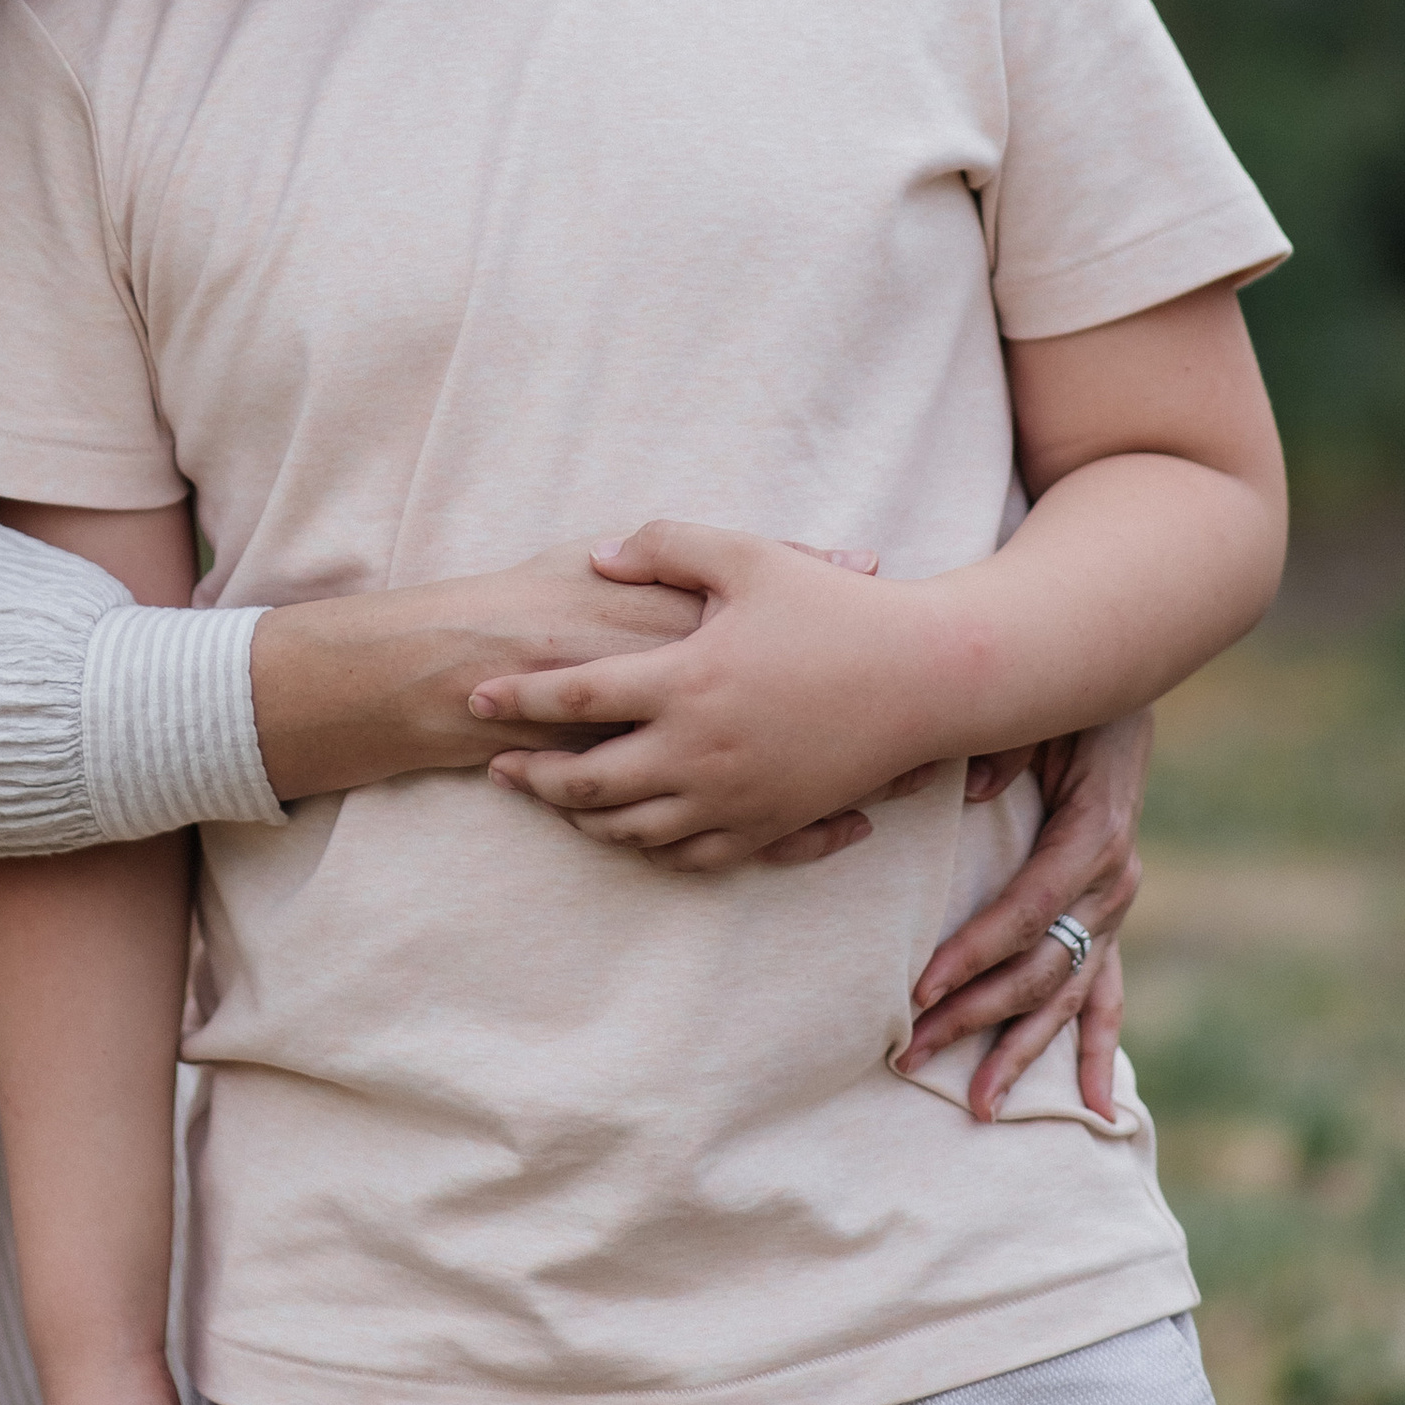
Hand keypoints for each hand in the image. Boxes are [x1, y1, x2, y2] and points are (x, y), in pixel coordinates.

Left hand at [474, 522, 942, 872]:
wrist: (929, 677)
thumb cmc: (837, 606)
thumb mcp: (747, 555)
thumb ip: (663, 546)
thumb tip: (596, 558)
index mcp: (688, 681)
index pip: (576, 697)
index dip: (517, 699)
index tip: (475, 696)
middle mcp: (703, 752)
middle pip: (589, 782)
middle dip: (533, 776)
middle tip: (497, 764)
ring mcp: (738, 798)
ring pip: (634, 831)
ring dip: (583, 818)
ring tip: (554, 797)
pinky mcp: (772, 826)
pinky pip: (693, 858)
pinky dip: (650, 849)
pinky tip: (631, 832)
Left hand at [898, 712, 1149, 1119]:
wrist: (1116, 688)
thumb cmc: (1063, 699)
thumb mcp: (1039, 709)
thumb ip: (1007, 749)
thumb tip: (973, 792)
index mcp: (1094, 836)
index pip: (1027, 912)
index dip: (975, 953)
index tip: (921, 988)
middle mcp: (1113, 883)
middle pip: (1039, 968)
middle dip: (975, 1015)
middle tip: (912, 1053)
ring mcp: (1114, 908)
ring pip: (1065, 995)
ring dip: (1020, 1051)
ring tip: (978, 1105)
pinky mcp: (1108, 918)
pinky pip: (1107, 994)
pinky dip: (1096, 1050)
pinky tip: (1096, 1110)